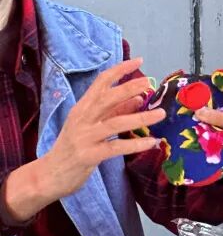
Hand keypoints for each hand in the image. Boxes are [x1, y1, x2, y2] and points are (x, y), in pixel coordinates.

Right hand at [40, 59, 163, 201]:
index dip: (120, 70)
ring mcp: (84, 137)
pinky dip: (135, 144)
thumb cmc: (74, 146)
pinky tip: (152, 141)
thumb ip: (115, 111)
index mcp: (82, 107)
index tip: (139, 60)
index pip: (100, 82)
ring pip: (114, 123)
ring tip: (161, 114)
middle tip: (150, 83)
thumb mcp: (92, 125)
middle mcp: (82, 119)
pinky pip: (115, 148)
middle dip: (129, 88)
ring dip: (140, 118)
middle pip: (106, 98)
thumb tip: (139, 97)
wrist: (48, 175)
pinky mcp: (88, 156)